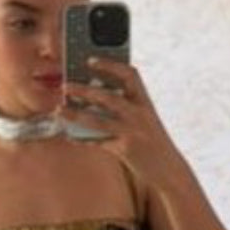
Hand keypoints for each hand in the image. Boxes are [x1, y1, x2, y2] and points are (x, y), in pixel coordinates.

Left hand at [57, 57, 183, 186]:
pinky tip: (68, 136)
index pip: (130, 75)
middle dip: (85, 90)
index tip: (90, 60)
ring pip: (99, 121)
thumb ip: (126, 107)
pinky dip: (82, 139)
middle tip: (65, 86)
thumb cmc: (152, 142)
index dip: (110, 65)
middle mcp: (140, 115)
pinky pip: (98, 143)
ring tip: (59, 110)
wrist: (169, 169)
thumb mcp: (145, 120)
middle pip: (109, 97)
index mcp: (146, 102)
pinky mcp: (126, 150)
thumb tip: (93, 97)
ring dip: (76, 115)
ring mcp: (133, 133)